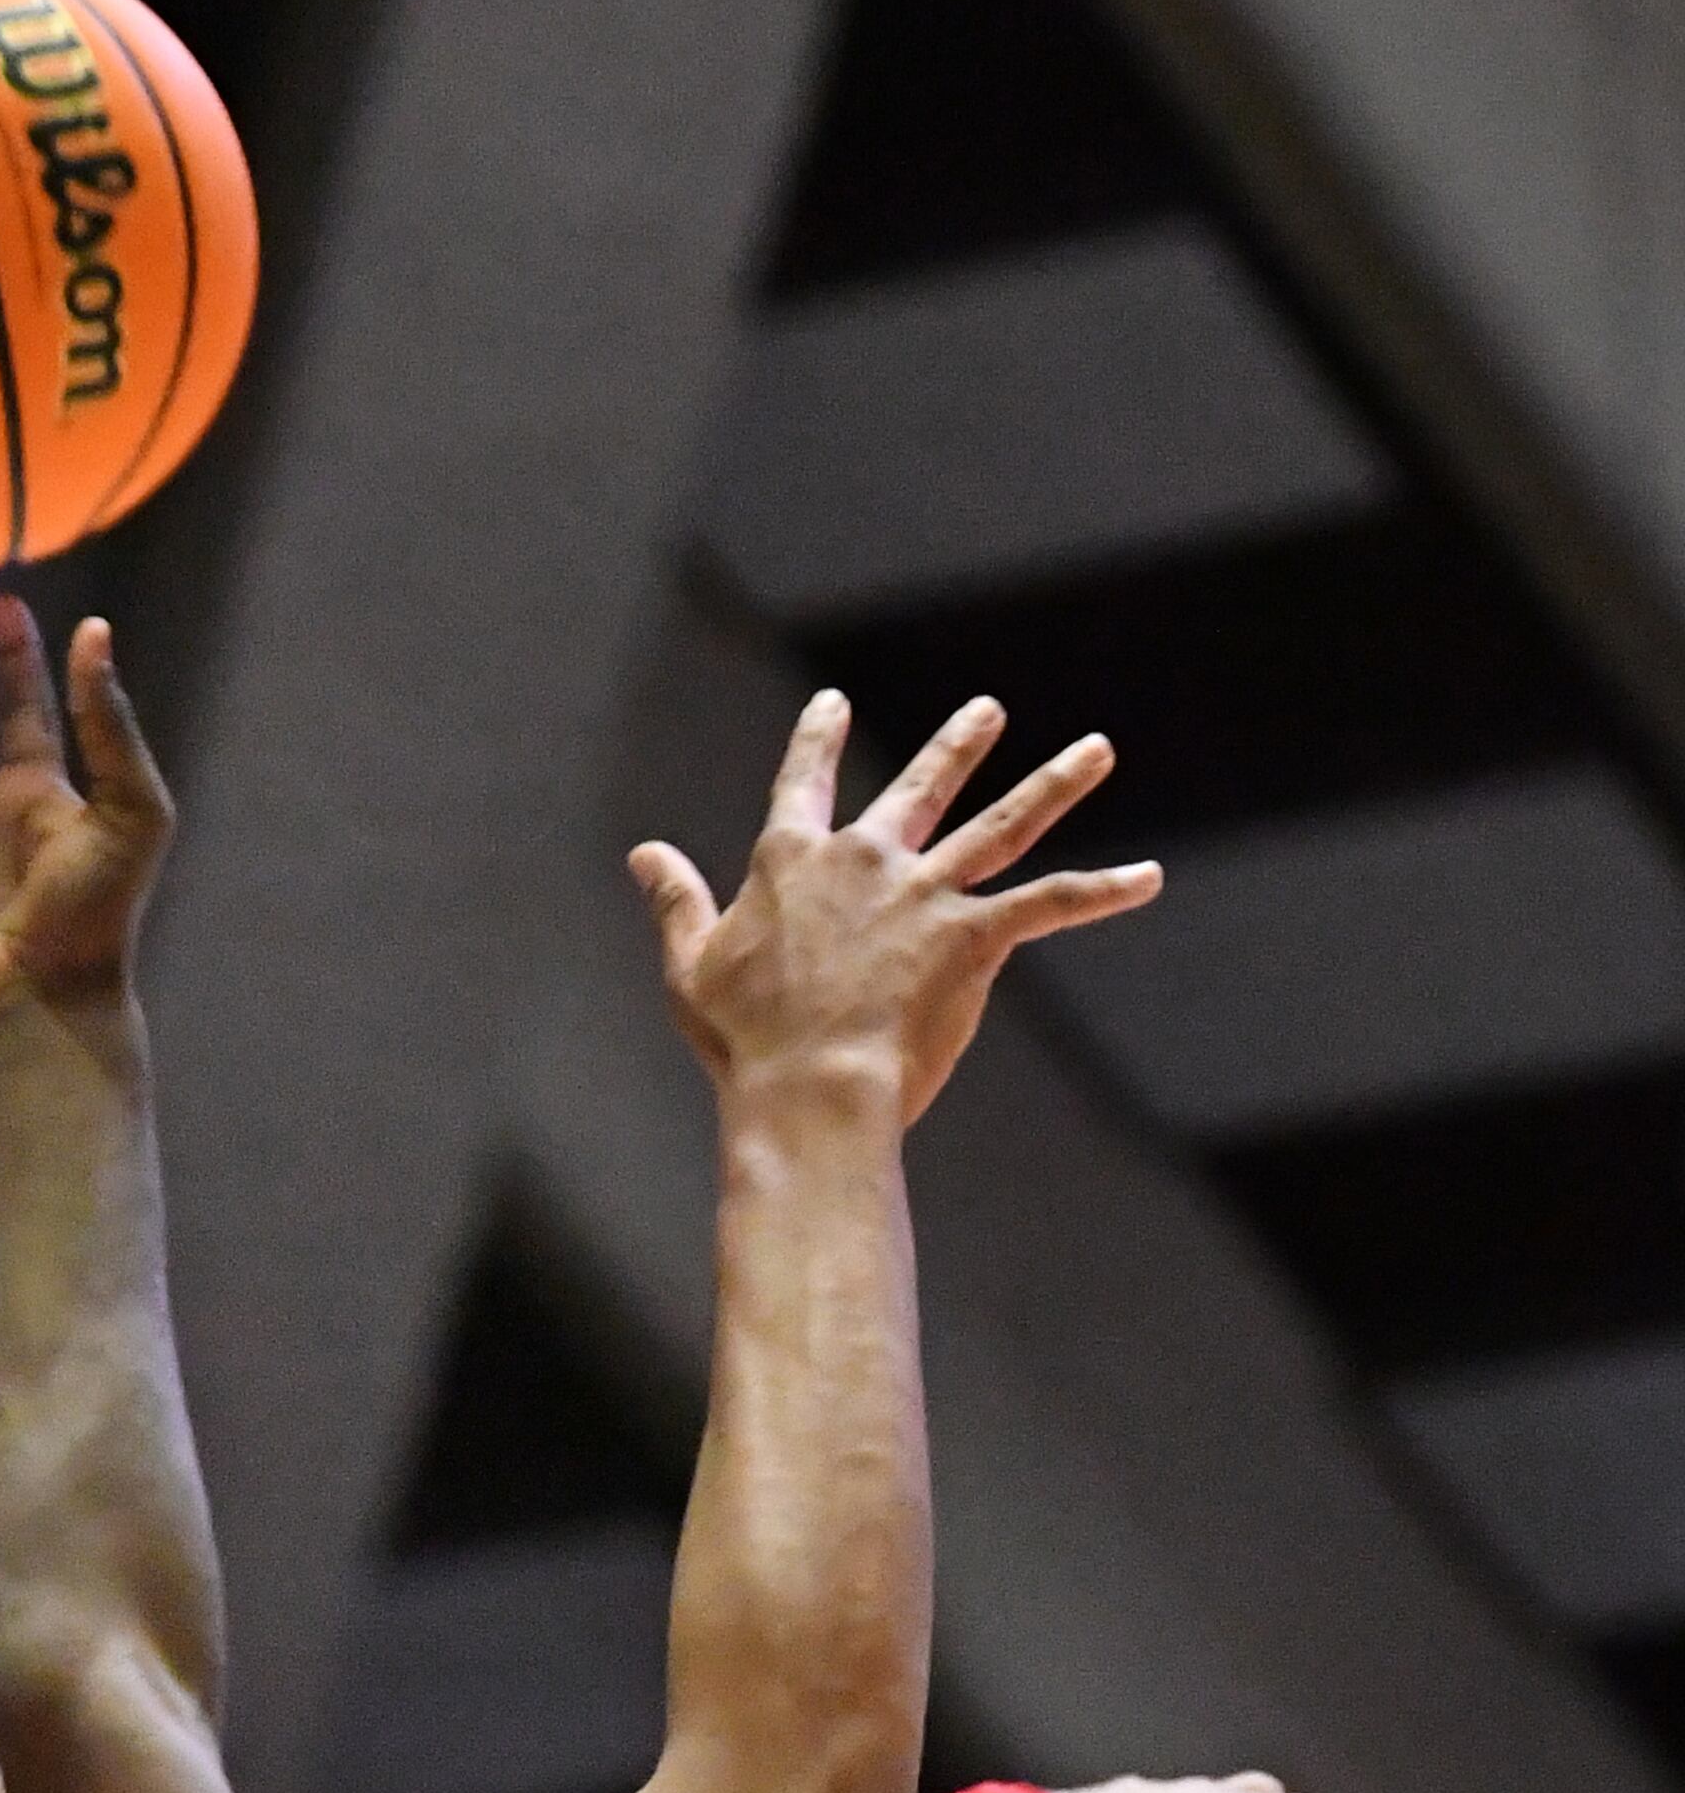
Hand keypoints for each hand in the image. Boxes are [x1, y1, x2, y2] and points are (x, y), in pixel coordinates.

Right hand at [632, 690, 1160, 1129]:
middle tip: (987, 714)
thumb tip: (643, 854)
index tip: (830, 704)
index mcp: (794, 862)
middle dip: (956, 747)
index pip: (804, 784)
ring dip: (1054, 785)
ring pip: (1003, 827)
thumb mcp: (693, 966)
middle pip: (919, 789)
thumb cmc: (743, 1040)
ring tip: (1097, 751)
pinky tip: (1148, 880)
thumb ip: (676, 902)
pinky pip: (1051, 904)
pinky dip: (1103, 892)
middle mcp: (867, 860)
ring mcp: (926, 894)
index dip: (816, 742)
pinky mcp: (975, 937)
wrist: (808, 1088)